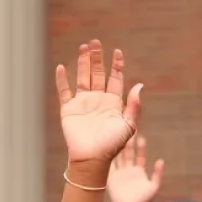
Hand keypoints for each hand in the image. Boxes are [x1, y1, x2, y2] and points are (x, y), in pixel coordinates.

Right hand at [56, 40, 140, 167]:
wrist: (93, 159)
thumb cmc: (112, 146)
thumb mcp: (128, 126)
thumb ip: (133, 106)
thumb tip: (139, 85)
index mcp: (113, 105)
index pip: (116, 80)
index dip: (117, 66)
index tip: (118, 52)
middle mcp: (98, 101)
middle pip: (98, 75)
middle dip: (97, 59)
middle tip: (96, 42)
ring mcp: (83, 104)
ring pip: (82, 78)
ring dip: (83, 63)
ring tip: (84, 47)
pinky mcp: (69, 109)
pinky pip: (64, 91)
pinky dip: (62, 79)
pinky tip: (62, 67)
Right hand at [108, 134, 163, 201]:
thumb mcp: (153, 187)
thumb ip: (157, 174)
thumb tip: (161, 160)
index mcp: (138, 172)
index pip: (139, 156)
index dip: (140, 147)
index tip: (140, 136)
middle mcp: (127, 171)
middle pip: (127, 153)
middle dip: (127, 142)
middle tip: (127, 130)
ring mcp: (118, 173)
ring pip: (117, 156)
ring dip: (117, 146)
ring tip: (117, 134)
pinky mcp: (109, 177)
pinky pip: (108, 164)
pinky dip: (107, 156)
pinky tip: (106, 146)